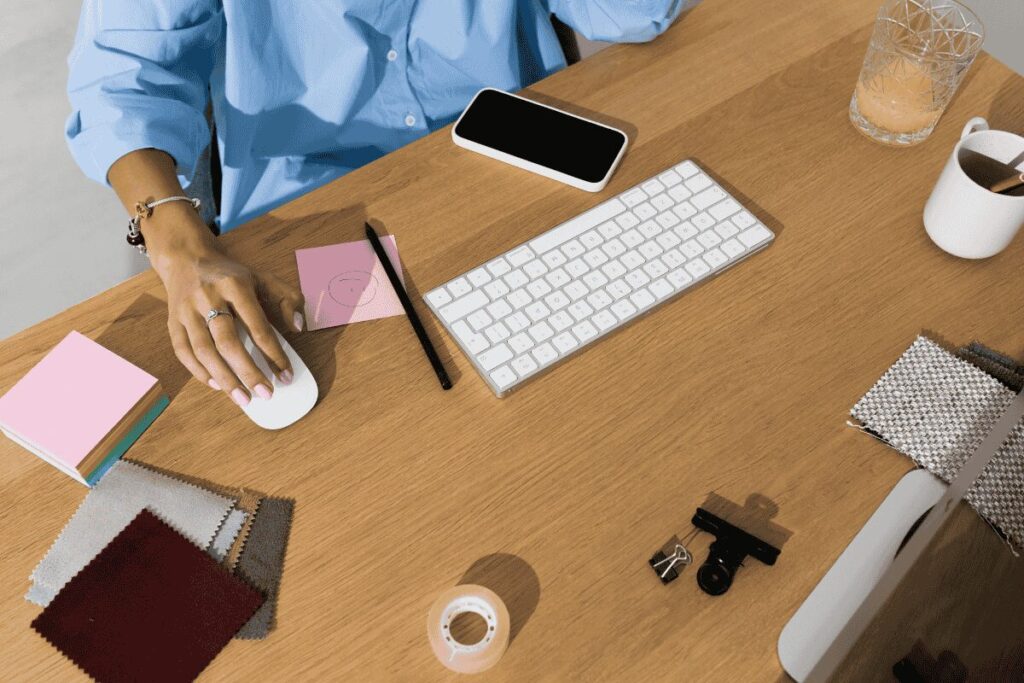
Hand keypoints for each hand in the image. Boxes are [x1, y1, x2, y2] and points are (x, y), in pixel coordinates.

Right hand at [146, 205, 304, 405]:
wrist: (187, 259)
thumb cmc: (231, 276)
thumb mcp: (264, 278)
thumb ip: (288, 299)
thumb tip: (298, 327)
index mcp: (235, 286)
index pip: (257, 325)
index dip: (273, 353)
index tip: (286, 374)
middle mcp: (208, 298)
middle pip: (227, 342)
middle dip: (248, 372)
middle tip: (266, 393)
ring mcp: (187, 311)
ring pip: (204, 351)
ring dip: (224, 379)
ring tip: (243, 399)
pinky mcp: (172, 322)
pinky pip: (183, 352)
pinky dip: (199, 372)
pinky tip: (217, 386)